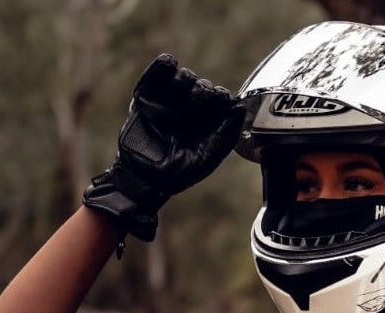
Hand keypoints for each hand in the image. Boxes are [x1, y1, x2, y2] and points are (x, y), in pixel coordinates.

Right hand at [82, 55, 243, 241]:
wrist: (145, 176)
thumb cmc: (179, 173)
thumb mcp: (209, 156)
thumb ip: (227, 133)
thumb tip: (240, 105)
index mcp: (206, 125)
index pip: (220, 99)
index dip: (221, 96)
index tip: (218, 102)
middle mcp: (189, 112)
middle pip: (203, 86)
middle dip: (203, 89)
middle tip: (196, 101)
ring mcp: (168, 102)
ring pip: (184, 76)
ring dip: (186, 78)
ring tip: (181, 91)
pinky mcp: (147, 95)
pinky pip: (158, 71)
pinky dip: (165, 64)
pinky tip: (170, 64)